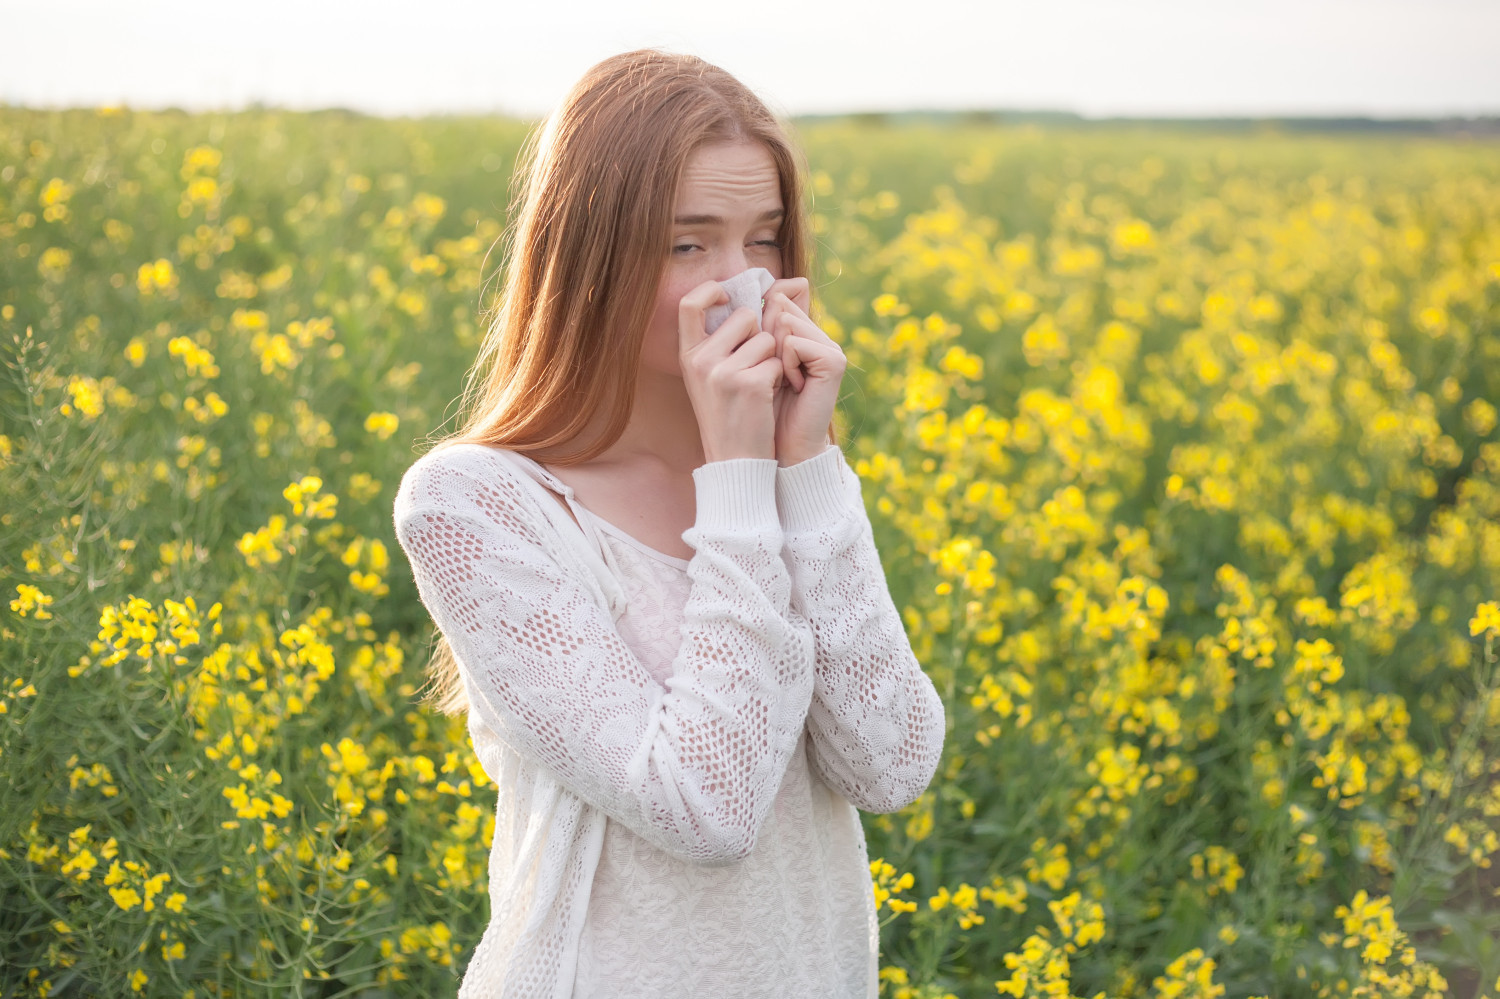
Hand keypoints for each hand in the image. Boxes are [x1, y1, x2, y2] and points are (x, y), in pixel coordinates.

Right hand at [678, 279, 783, 462]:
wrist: (735, 461)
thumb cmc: (729, 415)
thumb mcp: (712, 377)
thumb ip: (723, 340)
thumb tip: (754, 298)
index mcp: (688, 356)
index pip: (689, 304)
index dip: (710, 290)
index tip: (727, 298)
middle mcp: (700, 361)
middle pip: (744, 316)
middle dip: (759, 334)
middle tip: (754, 365)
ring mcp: (723, 372)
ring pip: (766, 339)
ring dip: (771, 359)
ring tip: (758, 386)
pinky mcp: (750, 384)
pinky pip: (778, 361)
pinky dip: (780, 377)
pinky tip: (766, 398)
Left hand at [761, 278, 846, 466]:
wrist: (781, 447)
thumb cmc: (762, 408)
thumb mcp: (754, 361)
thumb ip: (758, 327)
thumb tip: (763, 289)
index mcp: (804, 332)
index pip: (777, 299)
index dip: (760, 324)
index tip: (763, 360)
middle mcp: (819, 336)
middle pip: (778, 307)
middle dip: (764, 339)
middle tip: (773, 374)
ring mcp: (830, 346)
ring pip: (784, 322)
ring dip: (773, 354)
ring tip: (783, 381)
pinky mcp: (833, 360)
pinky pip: (793, 342)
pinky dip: (786, 364)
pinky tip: (794, 386)